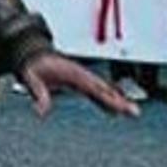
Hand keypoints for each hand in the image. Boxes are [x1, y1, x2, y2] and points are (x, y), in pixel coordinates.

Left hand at [18, 51, 140, 119]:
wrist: (33, 53)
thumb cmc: (33, 66)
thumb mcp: (31, 80)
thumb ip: (38, 95)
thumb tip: (41, 113)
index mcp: (74, 74)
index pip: (95, 89)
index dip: (109, 98)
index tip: (121, 107)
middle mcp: (82, 75)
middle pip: (105, 89)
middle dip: (121, 101)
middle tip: (134, 112)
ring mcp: (83, 77)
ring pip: (104, 89)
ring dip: (118, 100)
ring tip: (131, 112)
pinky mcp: (81, 81)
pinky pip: (97, 91)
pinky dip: (107, 98)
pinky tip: (114, 109)